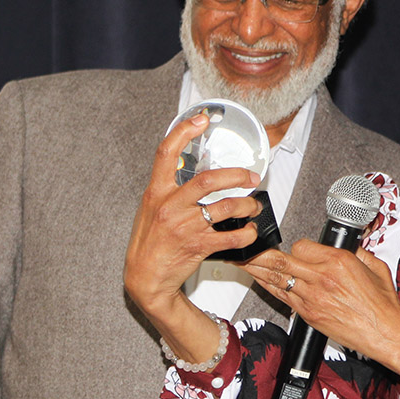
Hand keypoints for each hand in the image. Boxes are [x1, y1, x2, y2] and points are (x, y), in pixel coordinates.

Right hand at [124, 111, 259, 359]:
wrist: (146, 278)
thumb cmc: (150, 242)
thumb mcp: (150, 209)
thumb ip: (168, 191)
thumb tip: (190, 172)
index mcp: (156, 192)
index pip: (166, 154)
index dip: (183, 132)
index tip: (201, 119)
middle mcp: (170, 206)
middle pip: (209, 180)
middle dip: (237, 175)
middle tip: (252, 176)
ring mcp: (185, 227)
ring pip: (226, 207)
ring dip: (247, 205)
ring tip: (253, 206)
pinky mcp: (198, 246)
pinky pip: (231, 237)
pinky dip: (246, 233)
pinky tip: (249, 231)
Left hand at [242, 241, 399, 374]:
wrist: (385, 333)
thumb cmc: (382, 305)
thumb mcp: (376, 267)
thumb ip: (358, 253)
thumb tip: (347, 247)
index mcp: (338, 262)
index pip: (302, 246)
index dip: (297, 245)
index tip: (298, 248)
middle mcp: (321, 278)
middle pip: (282, 261)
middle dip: (261, 253)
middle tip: (247, 246)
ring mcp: (312, 298)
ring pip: (277, 279)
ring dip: (257, 268)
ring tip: (243, 260)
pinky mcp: (309, 314)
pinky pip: (282, 297)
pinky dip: (268, 287)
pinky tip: (259, 280)